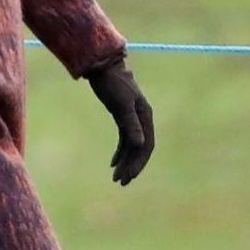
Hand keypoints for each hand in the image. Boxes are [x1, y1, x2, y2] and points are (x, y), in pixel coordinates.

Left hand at [86, 58, 154, 185]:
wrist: (102, 67)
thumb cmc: (112, 84)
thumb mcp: (121, 105)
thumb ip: (131, 125)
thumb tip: (141, 145)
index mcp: (145, 116)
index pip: (146, 145)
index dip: (139, 162)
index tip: (129, 176)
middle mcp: (142, 118)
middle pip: (140, 148)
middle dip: (131, 166)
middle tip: (120, 182)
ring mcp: (133, 118)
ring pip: (131, 145)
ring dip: (125, 161)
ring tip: (115, 177)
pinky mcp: (122, 116)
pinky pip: (124, 139)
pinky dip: (119, 151)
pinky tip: (112, 163)